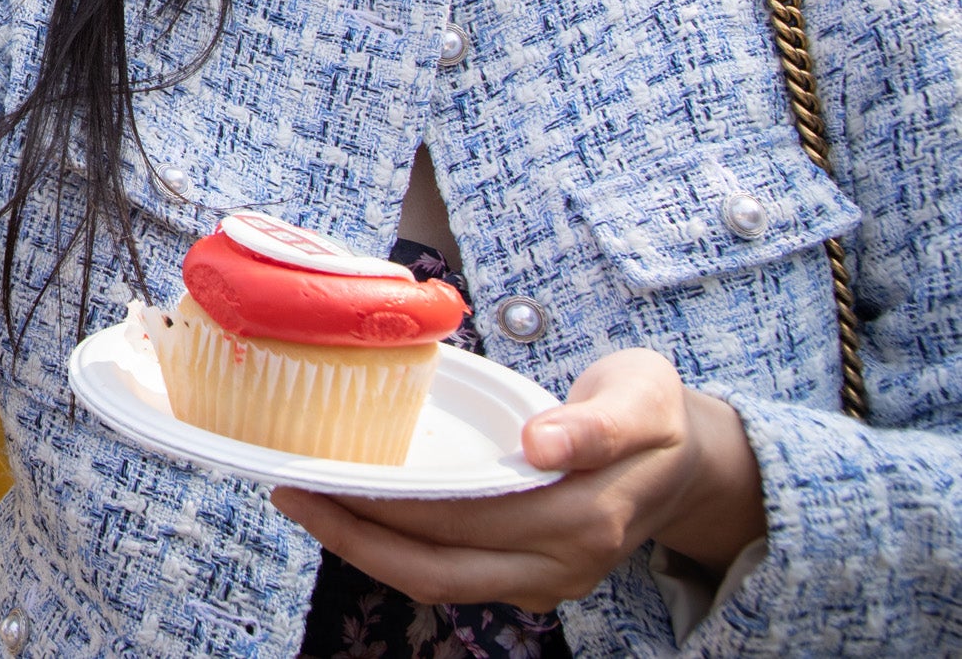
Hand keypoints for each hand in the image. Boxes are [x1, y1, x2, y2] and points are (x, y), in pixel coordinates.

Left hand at [271, 349, 765, 613]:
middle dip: (354, 534)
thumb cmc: (655, 415)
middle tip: (289, 488)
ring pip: (436, 582)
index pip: (461, 521)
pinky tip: (354, 512)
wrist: (692, 461)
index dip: (388, 505)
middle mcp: (560, 565)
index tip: (326, 473)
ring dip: (365, 549)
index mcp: (582, 518)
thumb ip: (595, 424)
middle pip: (435, 567)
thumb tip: (542, 445)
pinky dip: (395, 551)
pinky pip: (449, 576)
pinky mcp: (530, 578)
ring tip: (304, 501)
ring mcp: (545, 580)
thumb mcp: (641, 398)